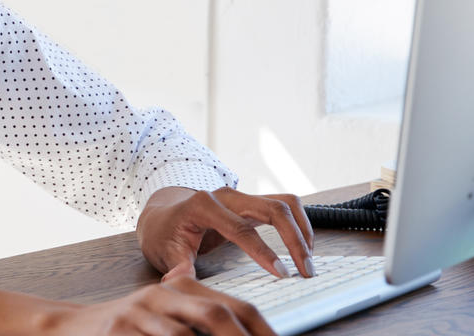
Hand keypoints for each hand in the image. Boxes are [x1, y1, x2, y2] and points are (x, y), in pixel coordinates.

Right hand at [38, 276, 278, 335]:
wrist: (72, 326)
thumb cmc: (130, 327)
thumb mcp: (168, 318)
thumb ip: (202, 321)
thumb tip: (246, 331)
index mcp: (182, 287)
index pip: (236, 305)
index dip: (264, 330)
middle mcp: (163, 294)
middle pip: (216, 314)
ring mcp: (139, 312)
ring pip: (184, 335)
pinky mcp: (119, 330)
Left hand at [137, 186, 315, 279]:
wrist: (163, 215)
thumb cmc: (164, 233)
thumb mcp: (164, 251)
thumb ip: (176, 265)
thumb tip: (180, 278)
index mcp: (203, 206)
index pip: (241, 228)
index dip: (263, 251)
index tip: (281, 273)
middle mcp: (226, 195)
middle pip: (273, 209)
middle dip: (295, 239)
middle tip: (306, 270)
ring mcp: (241, 196)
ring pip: (284, 203)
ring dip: (303, 229)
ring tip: (309, 260)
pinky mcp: (252, 202)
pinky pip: (284, 206)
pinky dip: (299, 223)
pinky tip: (303, 246)